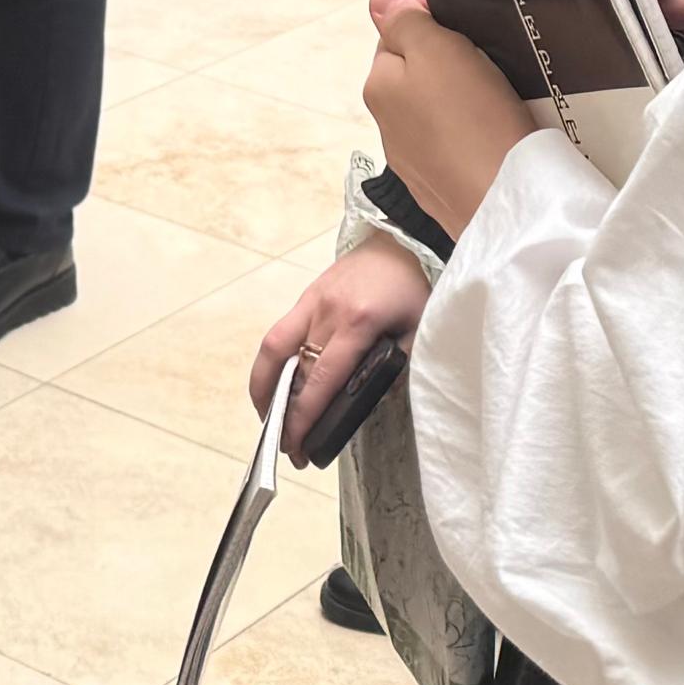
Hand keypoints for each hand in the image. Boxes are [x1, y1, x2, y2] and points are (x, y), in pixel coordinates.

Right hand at [249, 232, 431, 458]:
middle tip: (284, 446)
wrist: (405, 238)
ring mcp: (313, 299)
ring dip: (265, 386)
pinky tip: (278, 384)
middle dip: (282, 412)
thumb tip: (366, 401)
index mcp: (358, 322)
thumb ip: (394, 366)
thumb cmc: (417, 287)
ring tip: (268, 418)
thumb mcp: (418, 331)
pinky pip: (282, 332)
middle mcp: (327, 311)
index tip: (296, 446)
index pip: (321, 379)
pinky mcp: (308, 294)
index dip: (303, 416)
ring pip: (274, 347)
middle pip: (292, 368)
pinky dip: (274, 362)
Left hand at [362, 0, 536, 232]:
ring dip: (461, 101)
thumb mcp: (437, 49)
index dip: (430, 25)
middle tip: (487, 64)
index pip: (396, 36)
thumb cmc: (473, 118)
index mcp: (378, 86)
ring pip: (437, 112)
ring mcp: (413, 162)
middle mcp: (386, 126)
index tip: (466, 29)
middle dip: (448, 65)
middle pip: (417, 75)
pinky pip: (456, 146)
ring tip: (498, 100)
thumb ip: (405, 20)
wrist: (505, 201)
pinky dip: (473, 135)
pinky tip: (496, 136)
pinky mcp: (443, 188)